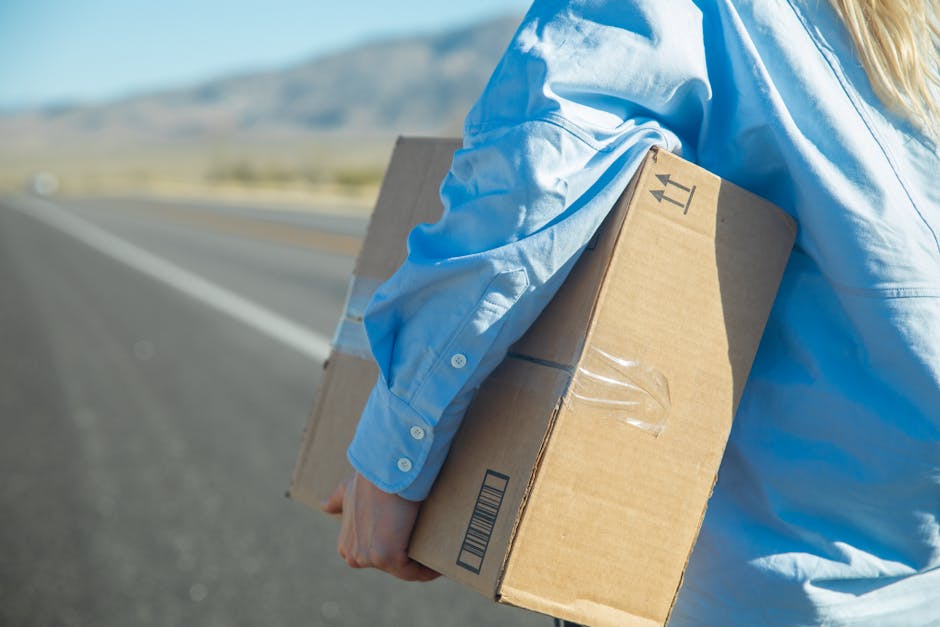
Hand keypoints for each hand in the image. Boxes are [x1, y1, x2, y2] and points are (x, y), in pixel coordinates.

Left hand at [321, 471, 439, 581]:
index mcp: (346, 546)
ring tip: (438, 549)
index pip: (378, 556)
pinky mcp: (387, 558)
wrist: (386, 469)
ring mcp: (369, 558)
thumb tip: (324, 505)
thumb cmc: (373, 478)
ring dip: (422, 564)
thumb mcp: (349, 489)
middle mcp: (354, 556)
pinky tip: (441, 560)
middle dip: (411, 557)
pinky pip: (415, 572)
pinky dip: (429, 569)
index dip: (399, 549)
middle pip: (392, 565)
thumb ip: (337, 500)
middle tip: (430, 542)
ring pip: (404, 569)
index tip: (414, 540)